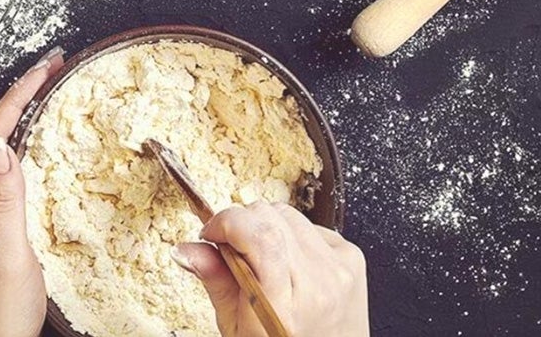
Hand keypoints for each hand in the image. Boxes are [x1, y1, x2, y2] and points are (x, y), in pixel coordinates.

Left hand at [0, 46, 64, 336]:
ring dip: (19, 117)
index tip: (42, 73)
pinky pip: (2, 172)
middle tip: (50, 69)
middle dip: (19, 97)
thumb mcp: (7, 256)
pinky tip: (34, 139)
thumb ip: (4, 201)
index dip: (15, 100)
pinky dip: (21, 146)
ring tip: (46, 90)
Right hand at [171, 202, 368, 336]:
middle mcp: (317, 283)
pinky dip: (292, 236)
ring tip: (263, 261)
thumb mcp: (238, 329)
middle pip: (269, 216)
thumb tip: (188, 249)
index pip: (257, 235)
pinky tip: (289, 263)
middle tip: (233, 250)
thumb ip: (216, 282)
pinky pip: (311, 226)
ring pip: (288, 214)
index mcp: (283, 306)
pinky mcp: (352, 257)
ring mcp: (339, 267)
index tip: (211, 232)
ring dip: (267, 228)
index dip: (227, 222)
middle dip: (242, 224)